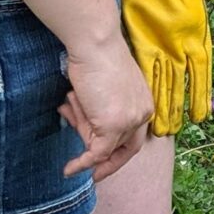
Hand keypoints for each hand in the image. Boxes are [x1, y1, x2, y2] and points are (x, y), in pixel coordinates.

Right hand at [58, 37, 151, 179]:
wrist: (95, 44)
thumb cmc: (96, 59)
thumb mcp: (104, 90)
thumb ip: (100, 113)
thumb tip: (86, 133)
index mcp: (145, 104)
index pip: (133, 138)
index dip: (117, 155)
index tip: (101, 167)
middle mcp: (142, 114)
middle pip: (119, 145)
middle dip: (94, 143)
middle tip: (77, 133)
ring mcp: (130, 121)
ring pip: (103, 146)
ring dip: (81, 129)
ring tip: (72, 103)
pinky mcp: (114, 126)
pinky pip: (97, 153)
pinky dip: (82, 163)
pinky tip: (69, 169)